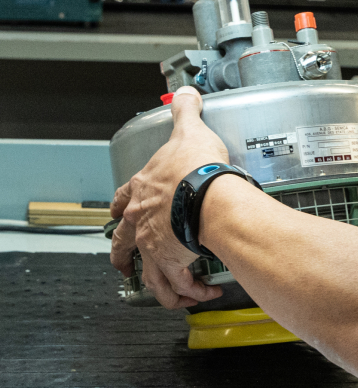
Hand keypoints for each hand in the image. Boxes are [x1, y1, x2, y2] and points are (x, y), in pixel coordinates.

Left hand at [110, 86, 229, 308]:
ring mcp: (154, 244)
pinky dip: (191, 292)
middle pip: (122, 244)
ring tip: (173, 294)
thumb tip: (186, 92)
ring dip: (159, 286)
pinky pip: (178, 286)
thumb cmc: (198, 168)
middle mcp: (142, 220)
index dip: (119, 208)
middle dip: (122, 256)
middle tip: (124, 266)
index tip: (119, 215)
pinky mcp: (173, 263)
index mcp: (142, 190)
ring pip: (147, 274)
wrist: (209, 195)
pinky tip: (205, 292)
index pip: (121, 200)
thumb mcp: (189, 131)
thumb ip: (186, 111)